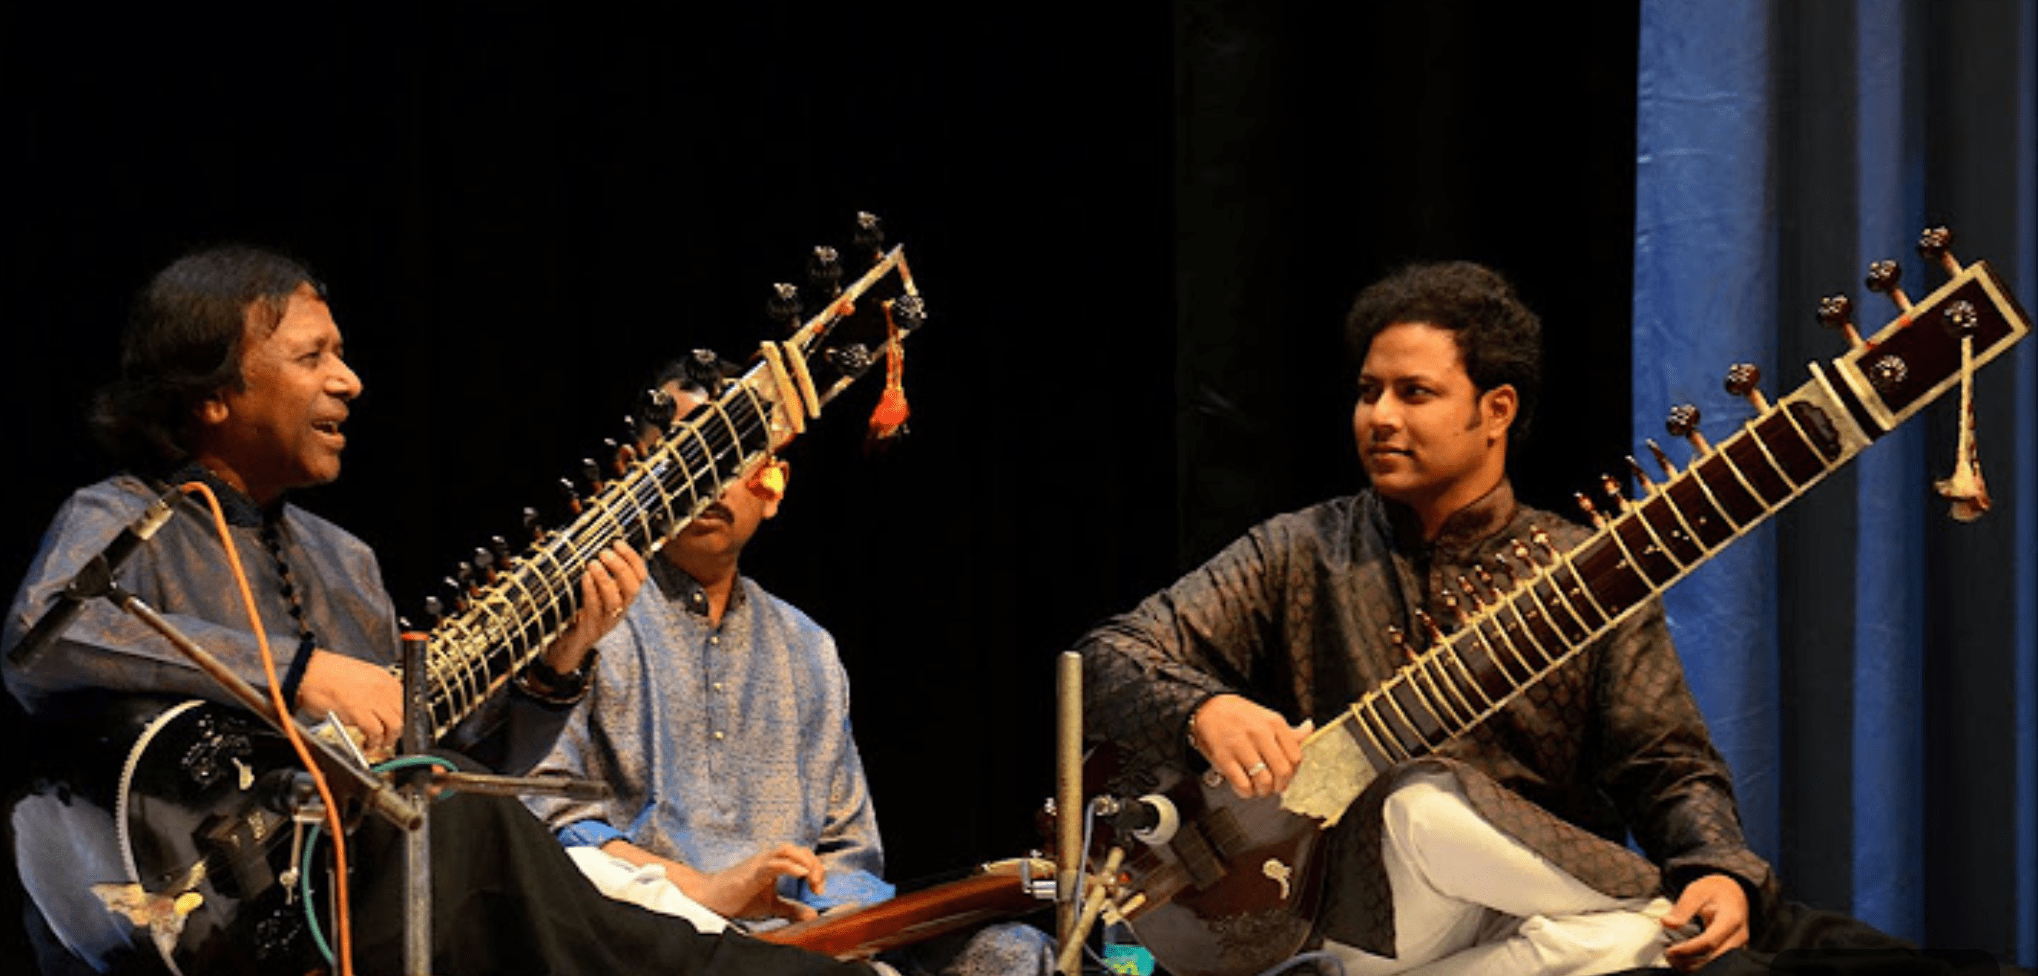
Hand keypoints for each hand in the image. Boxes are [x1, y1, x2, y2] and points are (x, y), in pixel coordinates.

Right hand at [293, 648, 403, 755]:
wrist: (309, 673)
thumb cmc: (325, 674)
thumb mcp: (359, 677)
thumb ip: (373, 691)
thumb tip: (378, 707)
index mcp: (383, 677)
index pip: (404, 700)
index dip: (401, 715)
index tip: (395, 724)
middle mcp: (382, 688)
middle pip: (403, 714)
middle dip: (397, 729)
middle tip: (389, 737)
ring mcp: (373, 700)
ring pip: (395, 726)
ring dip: (388, 739)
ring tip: (379, 745)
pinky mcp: (360, 712)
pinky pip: (376, 733)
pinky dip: (373, 743)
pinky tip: (366, 745)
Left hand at [540, 541, 647, 672]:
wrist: (568, 647)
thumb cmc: (580, 613)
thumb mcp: (594, 592)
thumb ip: (597, 572)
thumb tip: (590, 544)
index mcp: (625, 598)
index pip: (640, 577)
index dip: (633, 558)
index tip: (618, 543)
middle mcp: (620, 610)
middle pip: (632, 588)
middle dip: (621, 567)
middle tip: (605, 552)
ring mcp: (606, 621)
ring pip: (615, 600)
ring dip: (605, 578)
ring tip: (593, 563)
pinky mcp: (590, 628)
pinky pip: (593, 608)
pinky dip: (590, 591)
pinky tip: (584, 578)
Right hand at [697, 843, 826, 921]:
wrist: (710, 898)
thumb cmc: (738, 898)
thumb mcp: (771, 905)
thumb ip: (791, 908)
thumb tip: (812, 916)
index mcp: (775, 864)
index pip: (803, 857)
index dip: (817, 870)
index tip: (818, 891)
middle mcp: (769, 859)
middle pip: (799, 850)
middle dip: (815, 866)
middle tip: (818, 887)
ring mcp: (760, 863)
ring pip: (788, 850)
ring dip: (805, 862)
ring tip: (812, 879)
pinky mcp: (752, 872)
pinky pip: (773, 863)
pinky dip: (790, 866)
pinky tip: (801, 873)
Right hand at [1188, 694, 1312, 798]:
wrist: (1208, 708)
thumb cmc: (1239, 715)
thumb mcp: (1267, 717)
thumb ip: (1289, 730)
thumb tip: (1309, 729)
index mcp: (1274, 723)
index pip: (1296, 756)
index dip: (1293, 772)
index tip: (1287, 776)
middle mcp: (1259, 733)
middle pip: (1282, 771)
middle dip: (1280, 785)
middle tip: (1275, 786)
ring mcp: (1241, 745)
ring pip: (1264, 781)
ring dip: (1264, 791)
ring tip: (1260, 788)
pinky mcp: (1223, 758)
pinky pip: (1242, 785)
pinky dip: (1246, 792)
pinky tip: (1245, 787)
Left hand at [1661, 873, 1749, 969]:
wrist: (1732, 891)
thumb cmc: (1715, 890)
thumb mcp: (1696, 891)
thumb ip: (1682, 909)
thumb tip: (1667, 923)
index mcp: (1731, 919)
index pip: (1709, 942)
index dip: (1687, 949)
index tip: (1670, 951)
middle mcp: (1739, 936)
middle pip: (1715, 959)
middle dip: (1689, 963)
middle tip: (1669, 956)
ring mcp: (1739, 945)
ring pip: (1718, 965)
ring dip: (1694, 966)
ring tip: (1674, 959)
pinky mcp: (1735, 951)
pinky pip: (1719, 963)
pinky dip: (1701, 964)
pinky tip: (1686, 959)